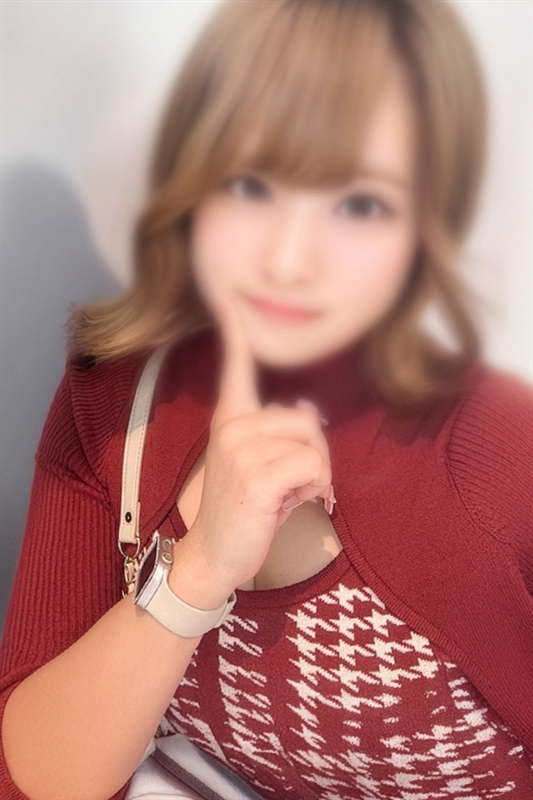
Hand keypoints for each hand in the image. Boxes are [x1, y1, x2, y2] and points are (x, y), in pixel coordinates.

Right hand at [174, 295, 333, 603]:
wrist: (213, 554)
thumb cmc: (242, 509)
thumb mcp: (257, 465)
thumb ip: (279, 434)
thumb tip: (308, 410)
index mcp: (230, 419)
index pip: (235, 367)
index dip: (234, 331)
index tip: (228, 297)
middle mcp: (232, 426)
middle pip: (306, 418)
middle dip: (315, 453)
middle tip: (297, 484)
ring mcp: (241, 450)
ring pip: (313, 444)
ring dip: (317, 476)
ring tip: (292, 496)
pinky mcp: (256, 477)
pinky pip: (314, 467)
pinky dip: (319, 490)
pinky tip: (299, 505)